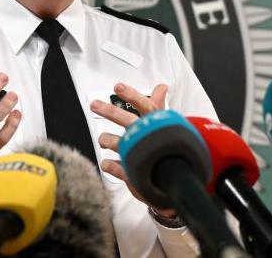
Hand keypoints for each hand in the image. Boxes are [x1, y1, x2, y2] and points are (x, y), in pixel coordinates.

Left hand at [90, 82, 176, 217]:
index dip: (133, 96)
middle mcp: (149, 139)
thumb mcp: (166, 127)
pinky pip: (114, 168)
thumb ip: (158, 106)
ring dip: (107, 140)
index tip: (118, 87)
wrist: (176, 184)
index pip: (148, 107)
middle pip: (129, 121)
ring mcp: (141, 157)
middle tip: (95, 105)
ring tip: (103, 140)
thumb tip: (161, 87)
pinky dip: (108, 164)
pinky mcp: (134, 175)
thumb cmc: (167, 151)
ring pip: (118, 143)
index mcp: (158, 127)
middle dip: (111, 112)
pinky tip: (106, 162)